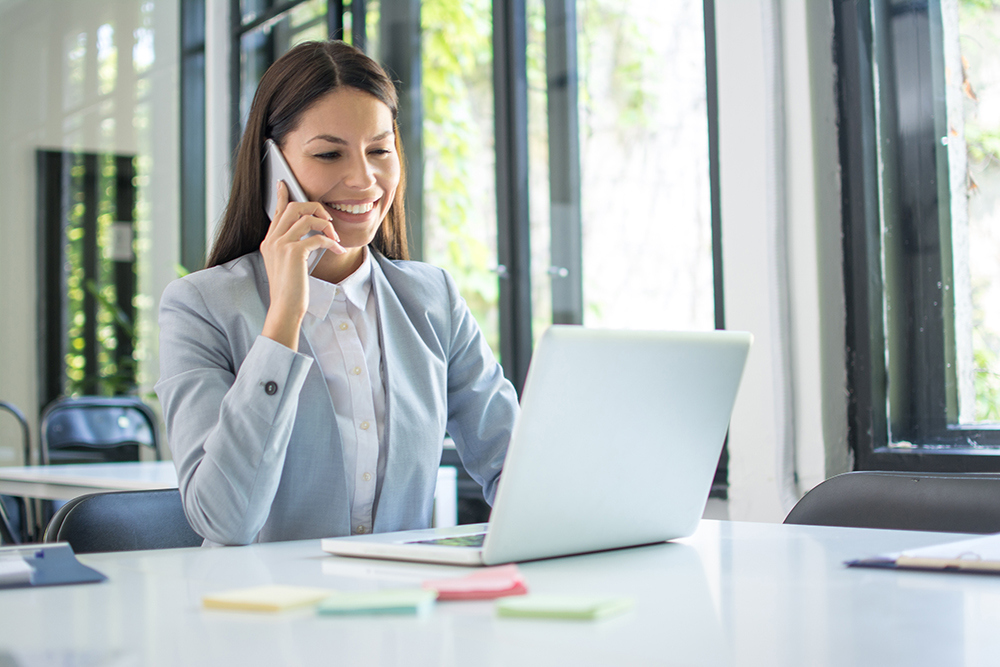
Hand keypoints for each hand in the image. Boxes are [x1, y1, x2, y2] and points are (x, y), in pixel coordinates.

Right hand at [260, 181, 344, 349]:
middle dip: (314, 207)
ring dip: (326, 225)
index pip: (276, 212)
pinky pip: (317, 237)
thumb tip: (310, 236)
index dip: (281, 196)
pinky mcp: (294, 253)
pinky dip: (331, 241)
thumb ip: (291, 248)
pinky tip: (337, 250)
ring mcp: (281, 245)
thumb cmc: (290, 290)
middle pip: (293, 207)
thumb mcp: (286, 265)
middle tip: (328, 219)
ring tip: (335, 237)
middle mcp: (272, 240)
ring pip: (307, 218)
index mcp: (269, 242)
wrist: (285, 308)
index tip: (284, 183)